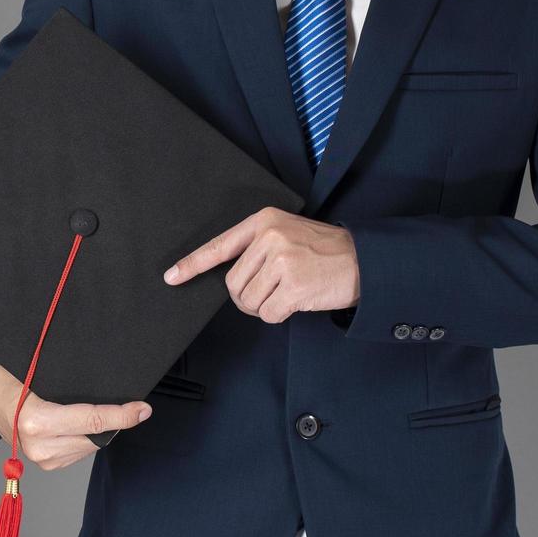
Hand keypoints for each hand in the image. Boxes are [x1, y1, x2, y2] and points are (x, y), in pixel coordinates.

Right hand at [0, 366, 150, 470]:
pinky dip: (86, 438)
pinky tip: (77, 425)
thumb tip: (111, 393)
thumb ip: (73, 386)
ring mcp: (42, 459)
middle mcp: (40, 446)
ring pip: (90, 446)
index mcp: (37, 422)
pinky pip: (79, 451)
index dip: (122, 416)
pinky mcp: (46, 464)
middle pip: (96, 436)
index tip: (143, 409)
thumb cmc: (9, 377)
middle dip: (113, 421)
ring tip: (89, 412)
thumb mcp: (39, 373)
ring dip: (99, 431)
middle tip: (126, 405)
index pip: (93, 422)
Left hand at [163, 207, 359, 322]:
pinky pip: (268, 314)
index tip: (171, 276)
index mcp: (264, 221)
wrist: (365, 260)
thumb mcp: (288, 233)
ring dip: (265, 306)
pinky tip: (298, 300)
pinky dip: (280, 315)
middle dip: (247, 296)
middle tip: (273, 291)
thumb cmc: (324, 251)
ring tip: (290, 291)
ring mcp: (282, 261)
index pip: (220, 245)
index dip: (193, 264)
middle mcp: (270, 238)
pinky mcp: (294, 287)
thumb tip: (230, 280)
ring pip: (249, 301)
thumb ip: (257, 248)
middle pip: (233, 284)